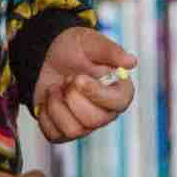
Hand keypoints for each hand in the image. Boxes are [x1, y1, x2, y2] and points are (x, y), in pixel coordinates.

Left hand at [33, 28, 137, 142]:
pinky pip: (54, 134)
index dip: (98, 94)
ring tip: (56, 87)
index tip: (79, 78)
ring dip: (57, 104)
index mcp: (118, 90)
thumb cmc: (72, 49)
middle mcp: (105, 111)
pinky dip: (45, 115)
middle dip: (73, 97)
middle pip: (95, 120)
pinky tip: (49, 99)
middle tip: (67, 77)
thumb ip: (110, 51)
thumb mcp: (89, 42)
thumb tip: (131, 62)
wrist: (44, 56)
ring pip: (73, 131)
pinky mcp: (63, 132)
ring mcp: (84, 124)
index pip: (119, 103)